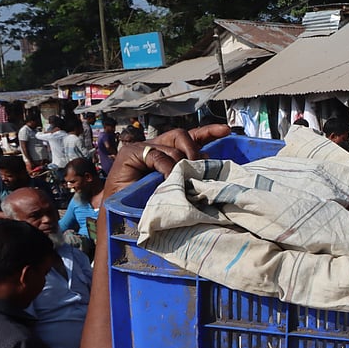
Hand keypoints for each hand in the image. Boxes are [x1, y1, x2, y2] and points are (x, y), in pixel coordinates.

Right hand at [103, 125, 230, 198]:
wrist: (122, 216)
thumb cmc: (149, 205)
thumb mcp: (176, 187)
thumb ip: (189, 174)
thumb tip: (209, 164)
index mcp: (169, 154)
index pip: (191, 138)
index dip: (209, 132)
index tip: (227, 130)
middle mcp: (157, 147)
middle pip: (183, 135)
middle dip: (195, 148)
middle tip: (201, 166)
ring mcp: (143, 148)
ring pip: (173, 144)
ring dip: (183, 161)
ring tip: (185, 178)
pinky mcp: (131, 153)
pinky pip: (157, 155)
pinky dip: (167, 167)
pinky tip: (169, 179)